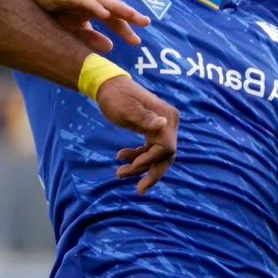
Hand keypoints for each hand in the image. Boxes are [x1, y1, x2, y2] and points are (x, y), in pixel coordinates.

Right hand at [11, 0, 147, 52]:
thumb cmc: (50, 14)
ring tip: (131, 15)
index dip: (125, 30)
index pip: (113, 19)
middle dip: (129, 14)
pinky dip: (94, 5)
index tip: (137, 42)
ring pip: (102, 0)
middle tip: (145, 23)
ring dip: (117, 7)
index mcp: (92, 8)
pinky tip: (104, 13)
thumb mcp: (71, 31)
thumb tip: (111, 47)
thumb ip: (90, 38)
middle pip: (113, 7)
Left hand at [96, 74, 178, 192]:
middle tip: (139, 190)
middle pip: (165, 156)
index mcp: (166, 117)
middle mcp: (168, 123)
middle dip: (152, 173)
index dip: (152, 160)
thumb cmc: (116, 96)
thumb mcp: (127, 108)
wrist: (108, 86)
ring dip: (139, 167)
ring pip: (156, 156)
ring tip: (119, 173)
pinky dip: (136, 157)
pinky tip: (120, 157)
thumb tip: (162, 124)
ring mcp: (161, 128)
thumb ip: (144, 118)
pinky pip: (149, 150)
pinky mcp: (152, 131)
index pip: (167, 147)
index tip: (133, 165)